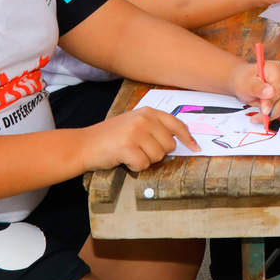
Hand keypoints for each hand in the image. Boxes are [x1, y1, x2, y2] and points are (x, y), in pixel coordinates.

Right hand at [79, 107, 199, 172]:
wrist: (84, 144)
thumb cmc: (110, 137)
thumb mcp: (134, 123)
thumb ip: (154, 127)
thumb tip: (179, 141)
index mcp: (147, 112)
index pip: (176, 124)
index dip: (188, 138)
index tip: (195, 147)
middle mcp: (144, 119)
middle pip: (169, 145)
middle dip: (157, 153)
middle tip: (139, 150)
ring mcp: (136, 132)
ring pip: (157, 157)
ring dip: (144, 160)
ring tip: (129, 153)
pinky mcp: (128, 147)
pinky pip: (144, 165)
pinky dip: (135, 167)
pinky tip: (124, 160)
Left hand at [230, 59, 279, 121]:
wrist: (246, 82)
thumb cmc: (245, 80)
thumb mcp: (246, 83)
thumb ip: (257, 88)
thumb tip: (271, 93)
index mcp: (276, 70)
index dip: (272, 102)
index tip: (264, 111)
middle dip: (271, 112)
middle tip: (256, 118)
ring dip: (272, 115)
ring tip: (257, 115)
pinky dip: (275, 115)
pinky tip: (265, 113)